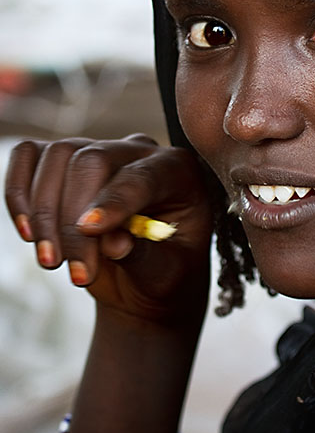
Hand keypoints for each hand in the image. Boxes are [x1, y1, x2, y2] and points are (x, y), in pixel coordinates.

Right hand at [5, 134, 212, 324]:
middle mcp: (140, 152)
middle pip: (93, 161)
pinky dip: (18, 192)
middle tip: (76, 273)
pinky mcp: (65, 162)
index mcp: (178, 172)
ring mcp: (100, 150)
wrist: (144, 282)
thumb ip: (145, 257)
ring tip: (53, 262)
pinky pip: (29, 156)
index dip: (114, 202)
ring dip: (45, 212)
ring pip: (58, 156)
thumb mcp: (168, 275)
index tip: (90, 231)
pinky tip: (29, 232)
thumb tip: (112, 243)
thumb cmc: (166, 274)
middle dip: (72, 219)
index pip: (142, 176)